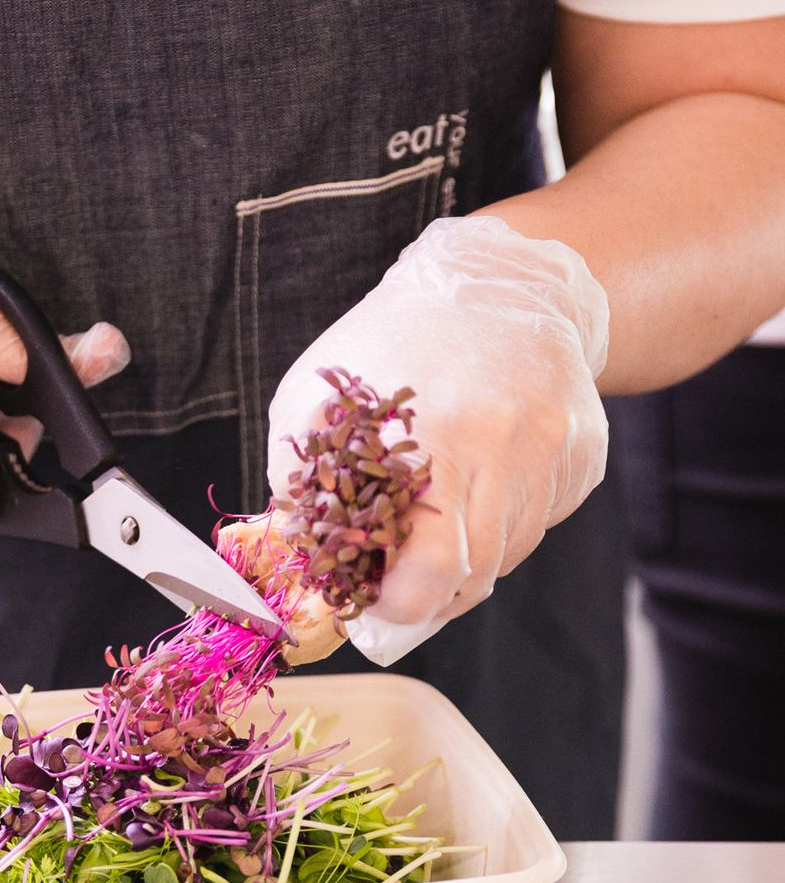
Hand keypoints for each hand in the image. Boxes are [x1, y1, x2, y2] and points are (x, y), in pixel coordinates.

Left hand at [260, 216, 609, 665]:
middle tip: (398, 584)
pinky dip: (503, 522)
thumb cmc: (397, 336)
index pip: (431, 567)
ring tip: (433, 520)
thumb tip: (297, 550)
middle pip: (475, 574)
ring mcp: (555, 452)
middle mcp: (508, 445)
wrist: (503, 280)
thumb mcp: (318, 390)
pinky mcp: (585, 456)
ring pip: (509, 554)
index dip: (399, 602)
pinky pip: (540, 522)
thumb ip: (302, 474)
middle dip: (431, 594)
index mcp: (438, 432)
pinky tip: (480, 481)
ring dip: (466, 557)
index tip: (373, 600)